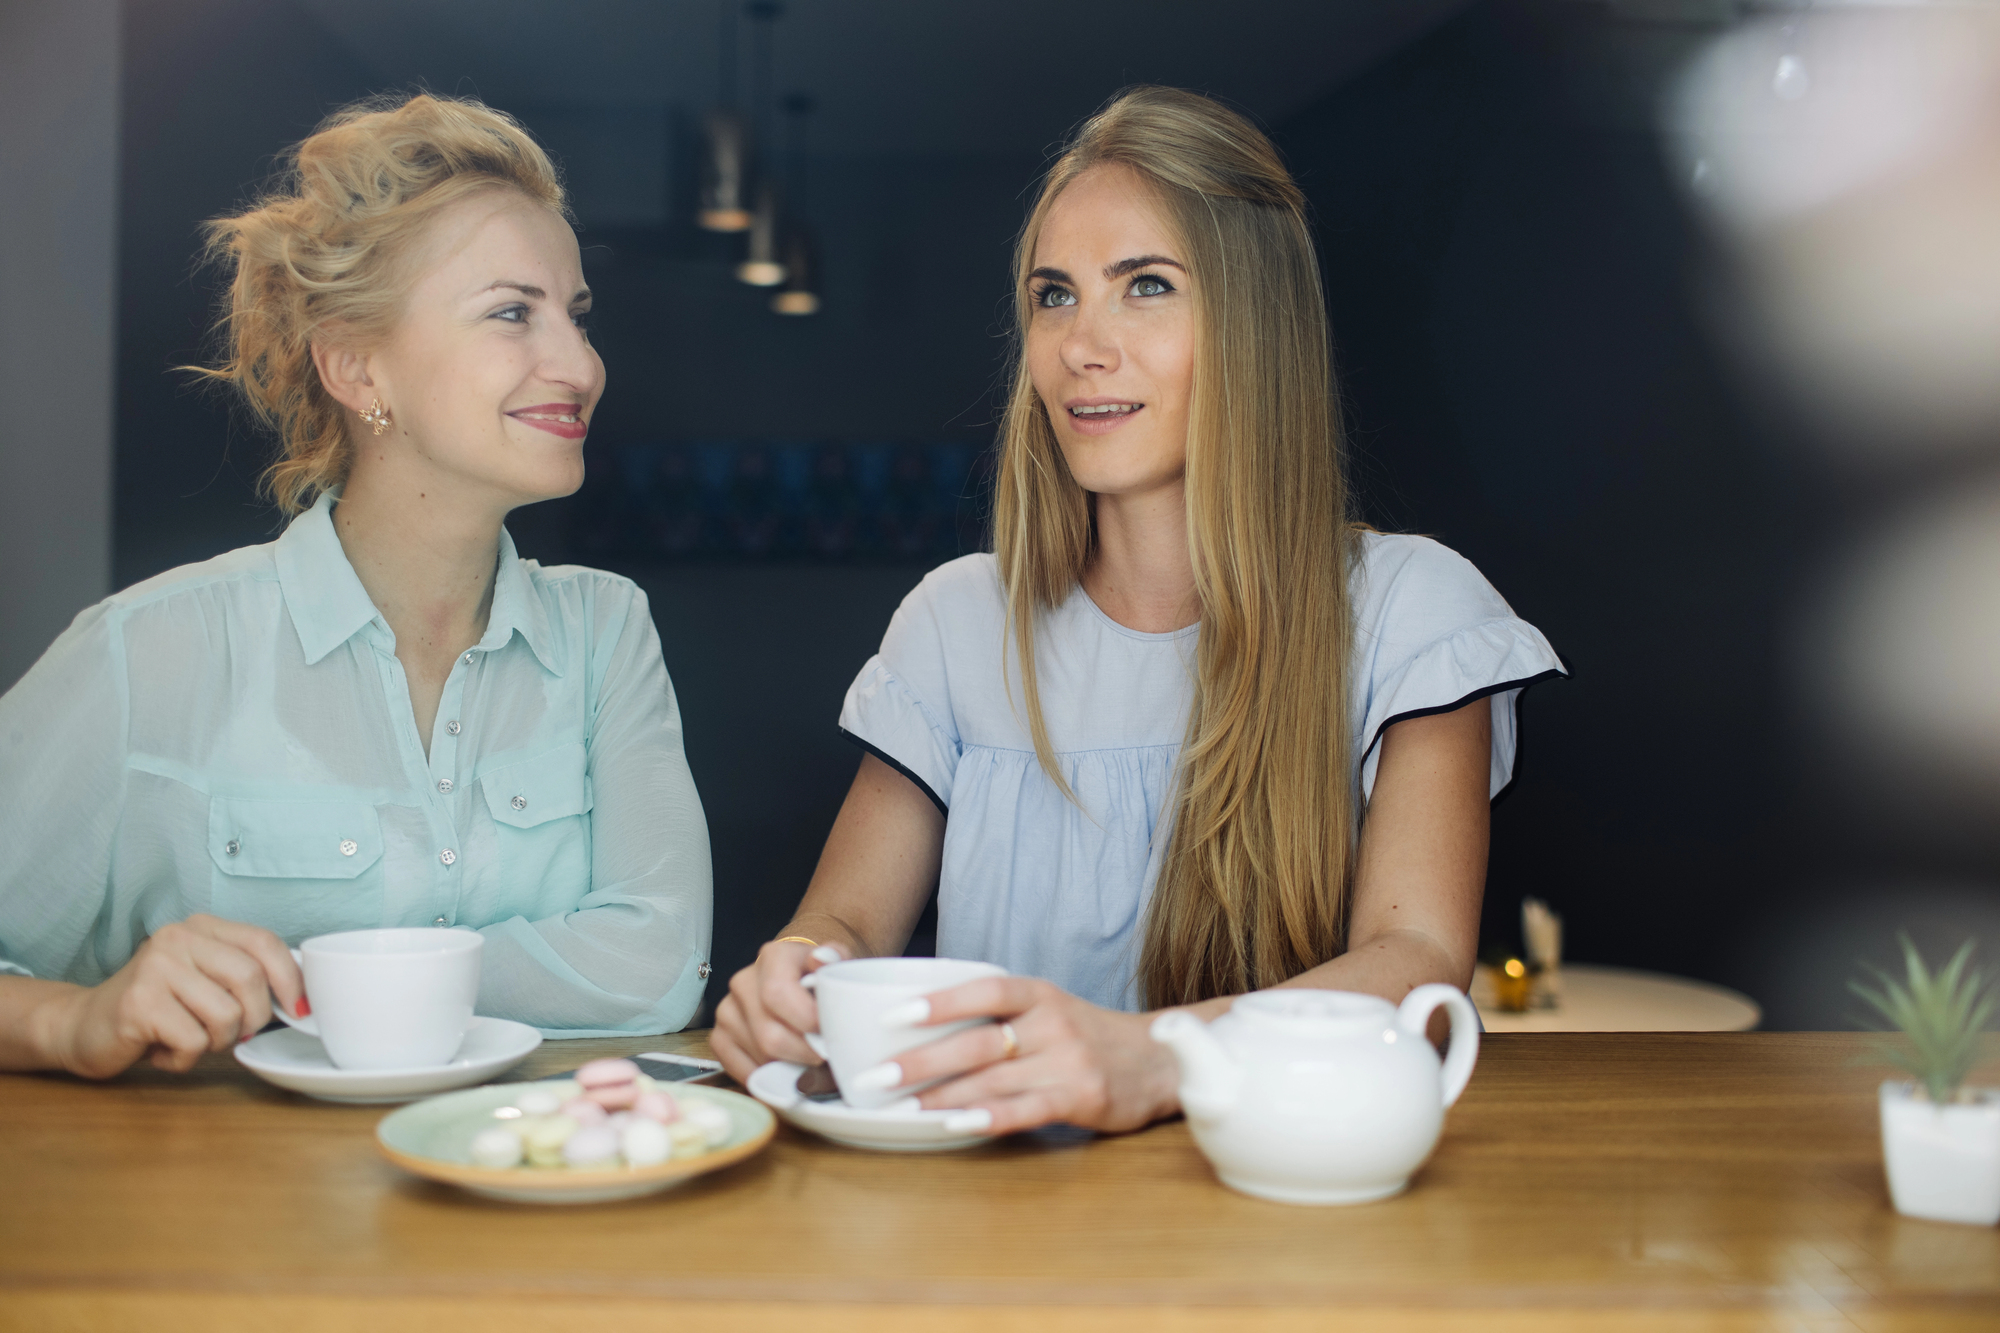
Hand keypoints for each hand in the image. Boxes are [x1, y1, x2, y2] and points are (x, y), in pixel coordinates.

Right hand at [42, 915, 301, 1077]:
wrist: (82, 1026)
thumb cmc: (158, 1009)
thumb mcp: (204, 980)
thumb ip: (244, 977)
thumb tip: (301, 998)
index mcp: (201, 927)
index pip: (265, 942)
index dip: (291, 978)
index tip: (299, 1009)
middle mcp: (178, 938)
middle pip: (251, 980)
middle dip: (253, 1019)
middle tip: (230, 1034)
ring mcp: (156, 968)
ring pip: (226, 1015)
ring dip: (216, 1043)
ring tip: (189, 1038)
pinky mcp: (138, 1003)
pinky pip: (193, 1041)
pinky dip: (185, 1058)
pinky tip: (162, 1049)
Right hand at [711, 938, 846, 1083]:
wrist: (800, 982)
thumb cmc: (820, 977)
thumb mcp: (836, 962)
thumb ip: (835, 958)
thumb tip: (820, 960)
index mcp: (773, 957)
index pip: (777, 994)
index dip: (806, 1021)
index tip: (829, 1033)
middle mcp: (743, 982)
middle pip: (770, 1035)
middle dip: (804, 1053)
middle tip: (826, 1054)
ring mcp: (727, 1011)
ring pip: (760, 1056)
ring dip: (790, 1065)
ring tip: (810, 1058)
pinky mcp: (720, 1038)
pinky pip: (742, 1070)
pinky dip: (770, 1077)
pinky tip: (788, 1067)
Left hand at [881, 976, 1181, 1135]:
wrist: (1158, 1061)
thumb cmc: (1088, 1037)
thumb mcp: (1049, 1010)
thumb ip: (1000, 1017)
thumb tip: (923, 1029)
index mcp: (1040, 995)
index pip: (985, 989)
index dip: (940, 1001)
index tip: (893, 1015)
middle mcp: (1052, 1023)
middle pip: (977, 1041)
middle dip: (921, 1060)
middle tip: (875, 1076)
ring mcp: (1068, 1061)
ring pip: (993, 1079)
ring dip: (942, 1096)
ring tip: (900, 1108)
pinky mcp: (1081, 1097)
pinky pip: (1027, 1108)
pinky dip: (990, 1117)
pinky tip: (957, 1125)